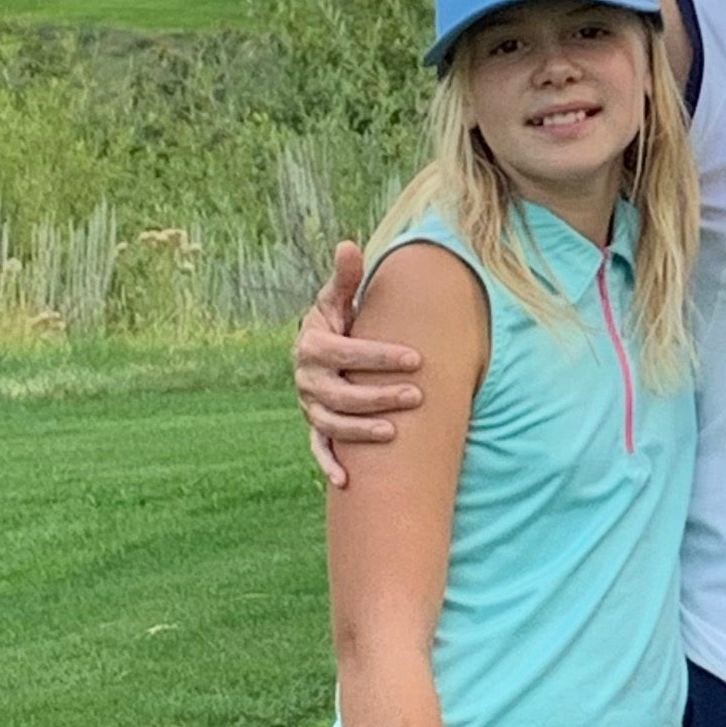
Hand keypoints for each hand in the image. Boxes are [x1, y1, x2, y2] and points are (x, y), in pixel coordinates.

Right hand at [299, 240, 422, 491]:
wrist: (322, 348)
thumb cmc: (340, 320)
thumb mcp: (340, 298)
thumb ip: (347, 277)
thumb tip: (348, 244)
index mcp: (312, 344)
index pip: (346, 353)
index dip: (380, 356)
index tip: (416, 358)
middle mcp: (306, 378)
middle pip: (340, 393)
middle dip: (379, 395)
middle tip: (419, 396)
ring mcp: (310, 404)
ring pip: (332, 423)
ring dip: (360, 430)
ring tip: (394, 432)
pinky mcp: (315, 425)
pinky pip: (318, 447)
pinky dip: (327, 464)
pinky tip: (345, 482)